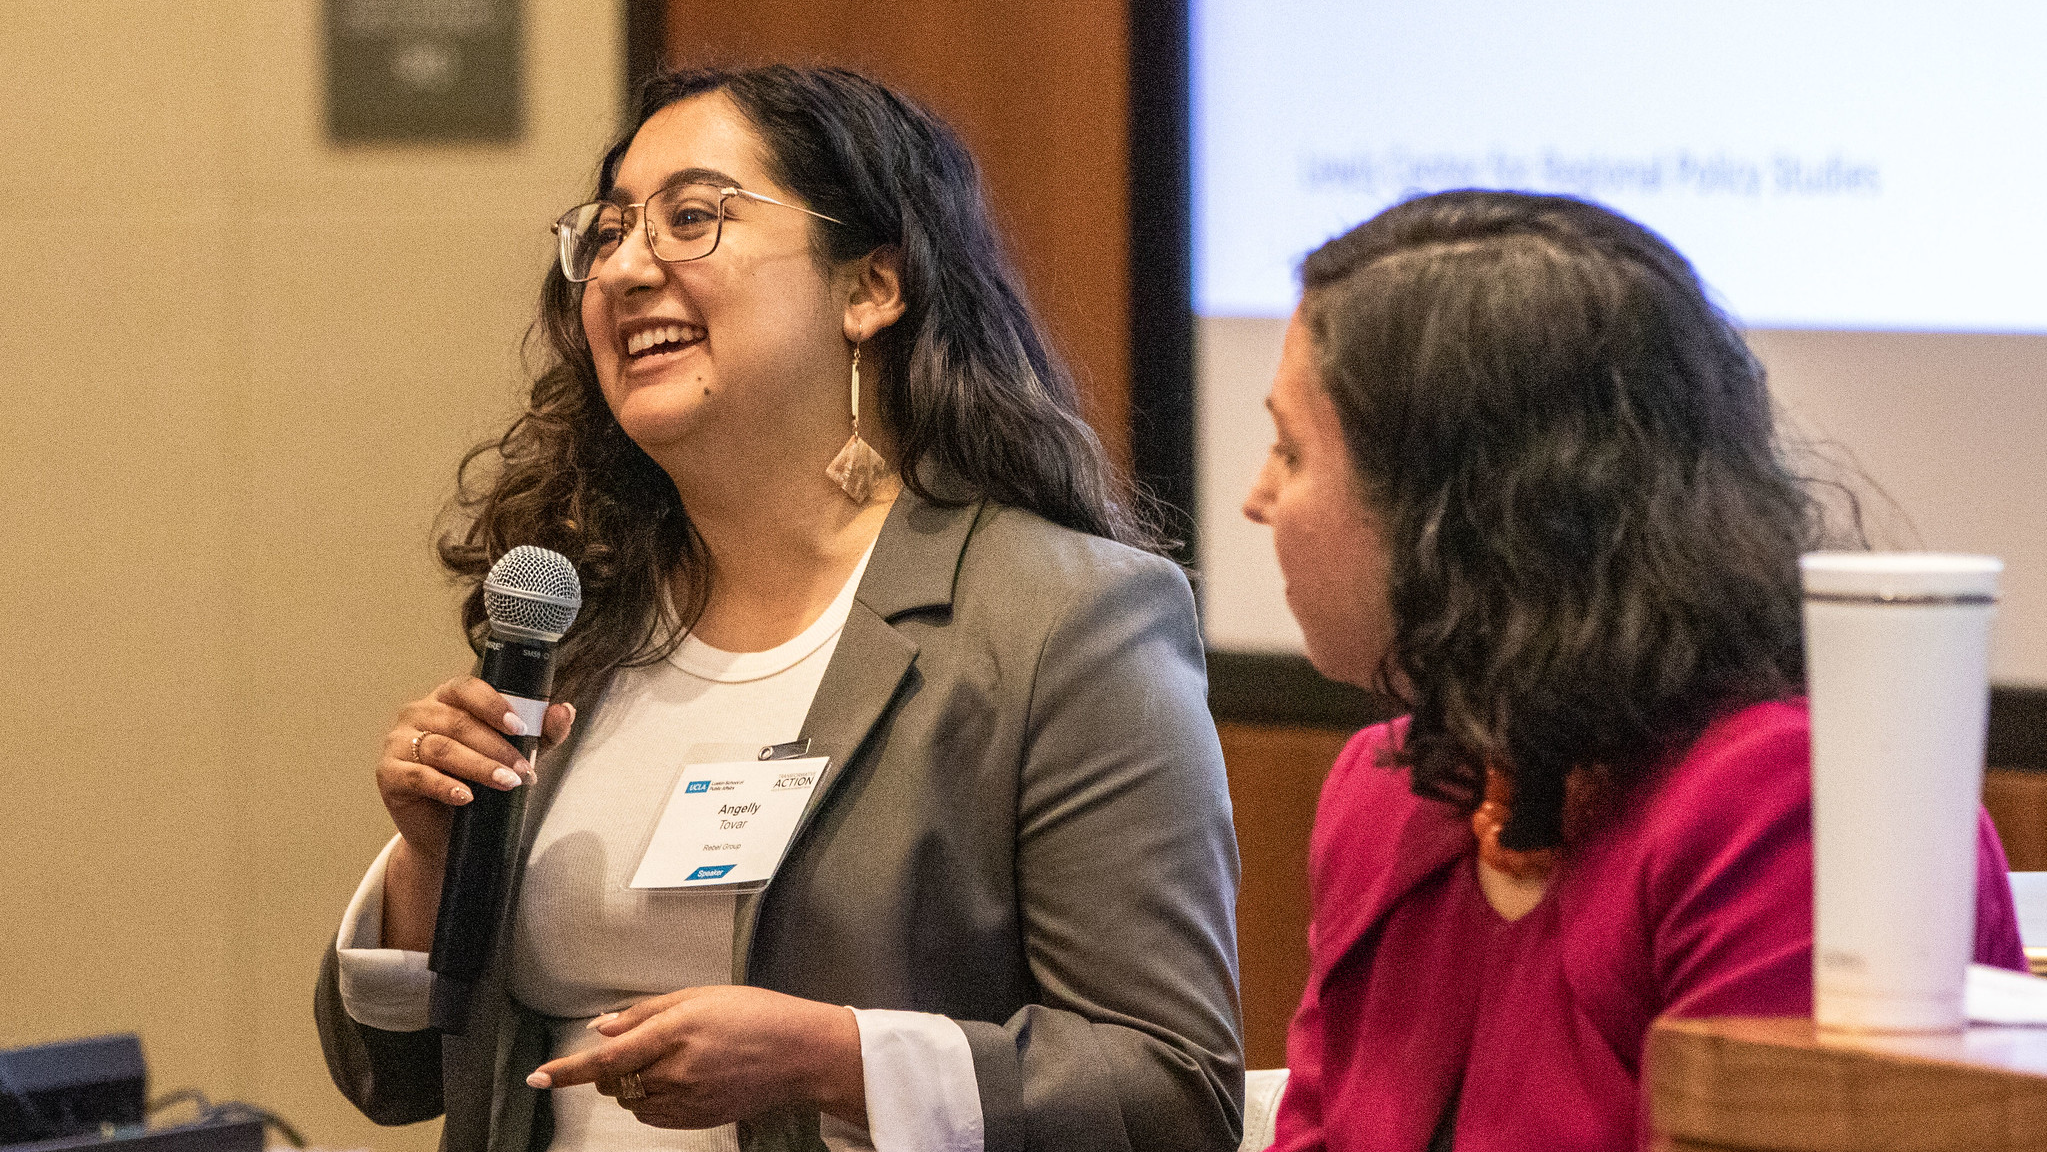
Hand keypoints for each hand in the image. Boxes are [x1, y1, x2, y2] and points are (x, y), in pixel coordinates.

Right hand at [374, 676, 573, 950]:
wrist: (447, 833)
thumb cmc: (480, 783)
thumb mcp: (515, 756)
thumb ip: (542, 734)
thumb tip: (564, 710)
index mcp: (446, 699)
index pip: (466, 689)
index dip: (493, 705)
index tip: (522, 728)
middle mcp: (418, 714)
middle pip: (457, 723)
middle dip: (496, 747)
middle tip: (524, 769)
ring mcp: (398, 742)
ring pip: (442, 748)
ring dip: (479, 766)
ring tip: (507, 783)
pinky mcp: (388, 773)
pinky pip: (418, 776)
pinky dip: (445, 786)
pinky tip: (466, 797)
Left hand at [525, 986, 866, 1129]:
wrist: (801, 1053)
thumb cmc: (759, 1016)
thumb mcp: (700, 996)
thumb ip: (646, 1012)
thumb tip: (603, 1026)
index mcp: (677, 1030)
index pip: (608, 1056)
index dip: (569, 1070)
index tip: (540, 1077)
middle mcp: (678, 1069)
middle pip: (615, 1080)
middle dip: (610, 1066)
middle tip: (636, 1046)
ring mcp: (688, 1099)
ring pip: (632, 1099)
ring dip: (632, 1082)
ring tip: (669, 1059)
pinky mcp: (697, 1119)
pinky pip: (653, 1116)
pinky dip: (650, 1100)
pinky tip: (676, 1080)